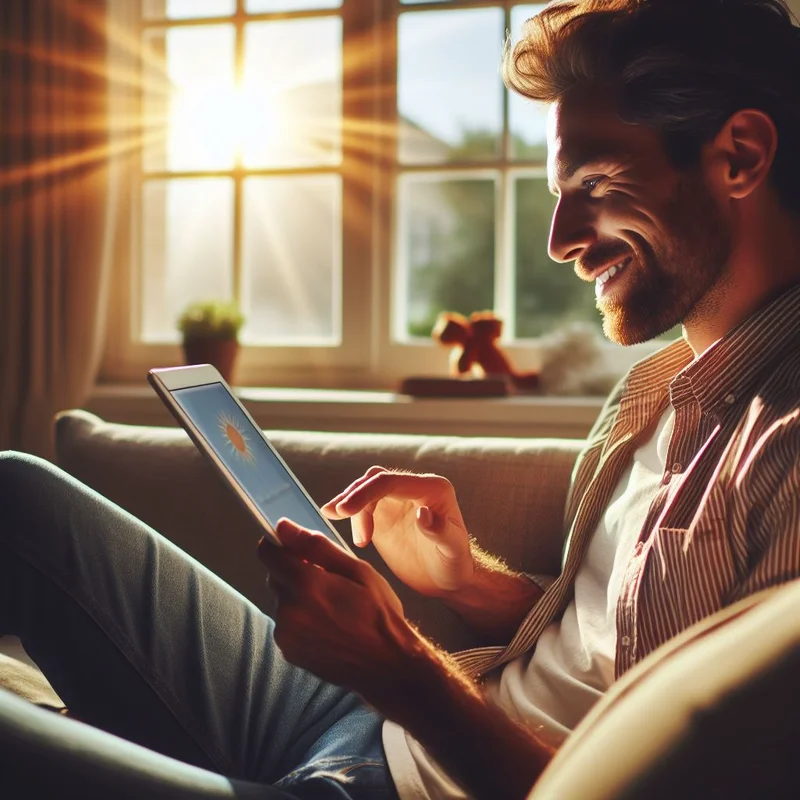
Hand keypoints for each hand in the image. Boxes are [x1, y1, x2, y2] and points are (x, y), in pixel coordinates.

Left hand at [257, 518, 417, 694]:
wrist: (387, 665)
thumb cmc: (378, 614)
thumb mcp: (357, 570)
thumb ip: (315, 546)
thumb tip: (283, 526)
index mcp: (305, 584)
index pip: (267, 553)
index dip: (279, 546)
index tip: (295, 548)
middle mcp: (289, 609)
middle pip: (274, 576)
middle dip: (294, 572)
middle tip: (328, 581)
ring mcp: (286, 634)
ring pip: (281, 600)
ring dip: (297, 597)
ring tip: (332, 607)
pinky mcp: (288, 651)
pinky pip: (286, 624)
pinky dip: (299, 620)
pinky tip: (327, 625)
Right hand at [321, 468, 473, 596]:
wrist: (447, 578)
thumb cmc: (455, 565)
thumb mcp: (452, 551)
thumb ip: (440, 532)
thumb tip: (421, 513)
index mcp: (433, 489)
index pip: (392, 482)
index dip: (365, 493)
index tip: (345, 510)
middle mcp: (415, 488)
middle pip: (376, 479)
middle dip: (354, 494)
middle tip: (336, 513)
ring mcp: (398, 499)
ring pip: (366, 487)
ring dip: (349, 501)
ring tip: (331, 516)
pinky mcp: (385, 513)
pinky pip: (362, 503)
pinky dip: (349, 511)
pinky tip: (334, 518)